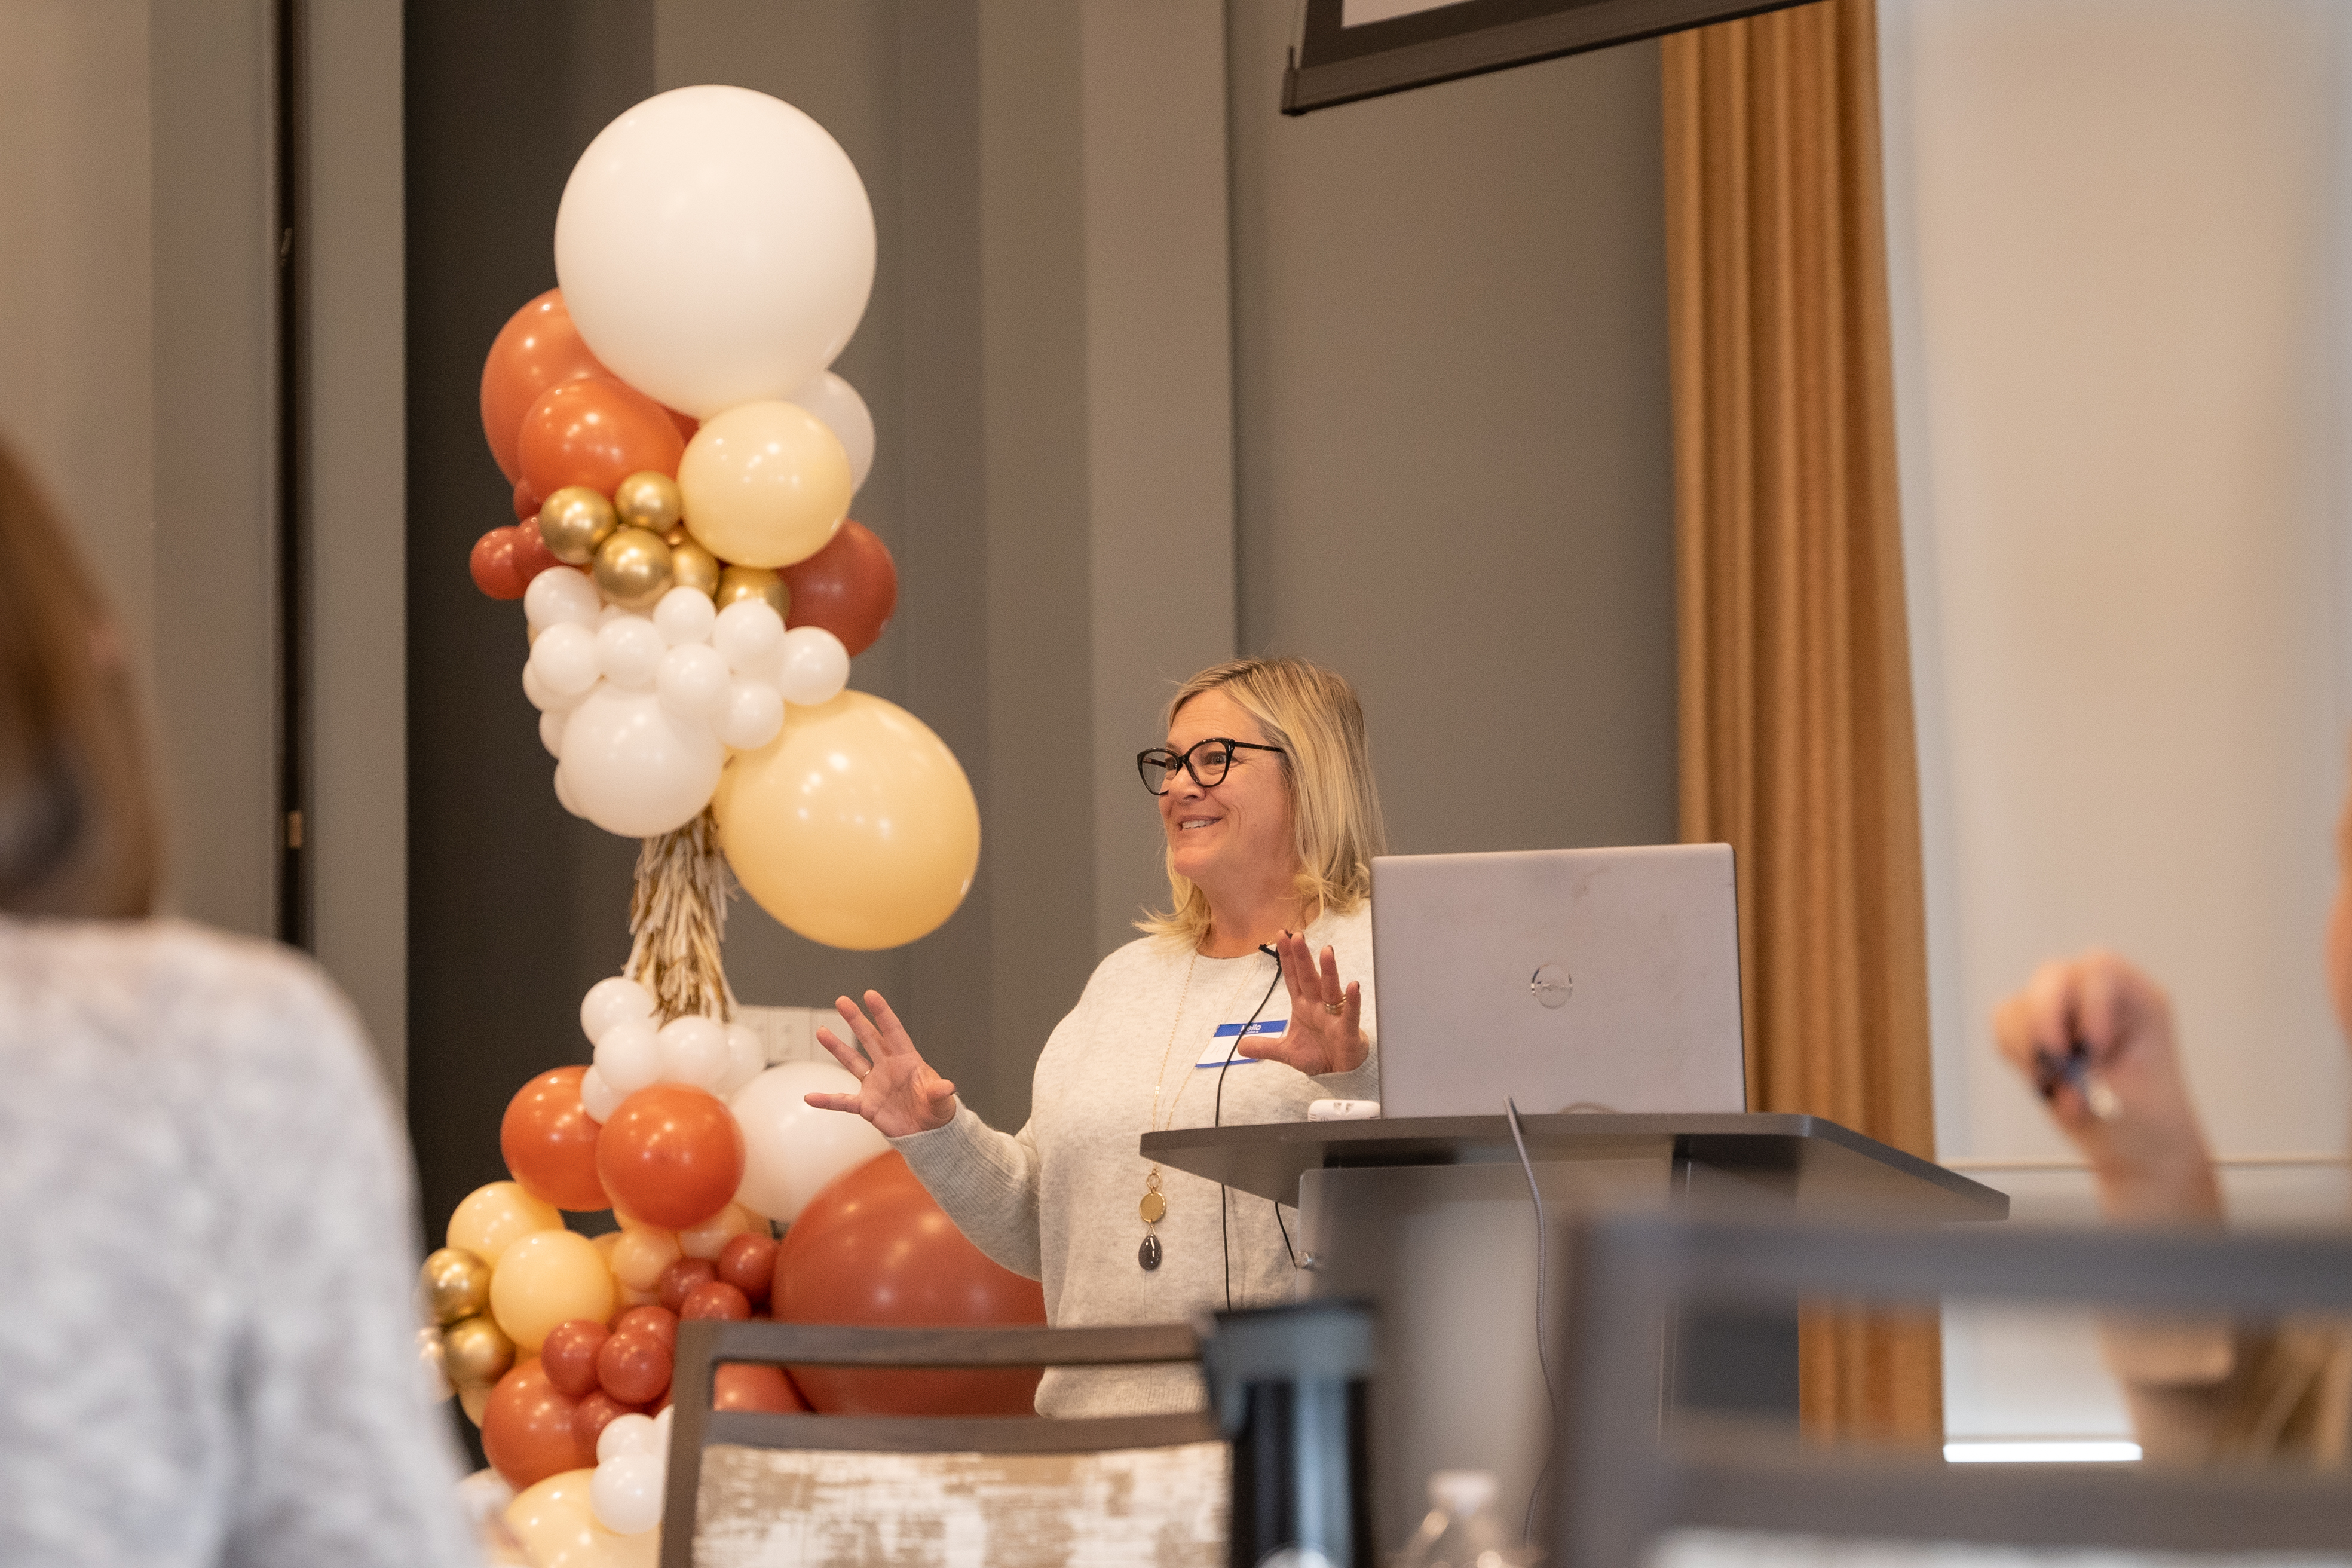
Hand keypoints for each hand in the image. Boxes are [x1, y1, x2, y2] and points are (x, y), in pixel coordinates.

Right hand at [804, 989, 959, 1137]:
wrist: (927, 1133)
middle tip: (842, 1001)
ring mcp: (875, 1085)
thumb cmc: (937, 1111)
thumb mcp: (941, 1101)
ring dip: (837, 1047)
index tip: (870, 995)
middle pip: (869, 1039)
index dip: (882, 1013)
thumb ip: (939, 1093)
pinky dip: (827, 1100)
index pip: (893, 1032)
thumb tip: (948, 1087)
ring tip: (822, 1031)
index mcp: (908, 1061)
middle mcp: (888, 1068)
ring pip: (852, 1062)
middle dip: (856, 1020)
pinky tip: (810, 1097)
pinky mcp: (866, 1105)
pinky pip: (842, 1101)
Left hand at [1237, 932, 1367, 1076]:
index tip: (1281, 936)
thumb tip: (1240, 1047)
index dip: (1287, 959)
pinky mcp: (1347, 1030)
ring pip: (1330, 989)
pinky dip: (1352, 1001)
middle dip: (1302, 958)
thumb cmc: (1319, 1054)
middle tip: (1297, 935)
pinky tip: (1352, 986)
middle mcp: (1318, 1006)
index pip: (1293, 978)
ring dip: (1328, 971)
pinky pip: (1350, 1013)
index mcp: (1303, 1006)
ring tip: (1326, 951)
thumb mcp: (1286, 1052)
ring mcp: (1334, 1016)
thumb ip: (1264, 1047)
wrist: (1339, 1073)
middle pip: (1309, 978)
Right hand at [1991, 949, 2220, 1222]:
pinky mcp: (2037, 1033)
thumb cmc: (2151, 1122)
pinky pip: (2005, 1024)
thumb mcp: (2129, 1096)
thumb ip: (2085, 1073)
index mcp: (2138, 1002)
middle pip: (2053, 977)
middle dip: (2045, 1020)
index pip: (2102, 971)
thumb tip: (2049, 1061)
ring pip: (2021, 1003)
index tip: (2095, 1048)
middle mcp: (2098, 1000)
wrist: (2139, 1149)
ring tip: (2056, 1084)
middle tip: (2056, 1062)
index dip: (2090, 1004)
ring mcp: (2064, 1014)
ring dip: (2028, 1047)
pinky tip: (2042, 1079)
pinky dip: (2015, 1053)